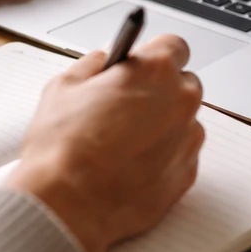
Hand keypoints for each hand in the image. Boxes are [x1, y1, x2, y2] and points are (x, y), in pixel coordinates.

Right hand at [6, 35, 204, 251]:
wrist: (68, 205)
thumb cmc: (62, 149)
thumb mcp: (64, 87)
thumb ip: (92, 65)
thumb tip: (103, 60)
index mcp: (154, 70)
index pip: (174, 46)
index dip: (153, 55)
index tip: (140, 64)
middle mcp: (180, 101)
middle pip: (182, 83)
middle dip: (159, 90)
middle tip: (125, 105)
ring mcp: (188, 139)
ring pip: (183, 121)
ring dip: (162, 124)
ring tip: (123, 142)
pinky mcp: (187, 174)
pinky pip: (181, 154)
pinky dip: (164, 156)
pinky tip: (131, 164)